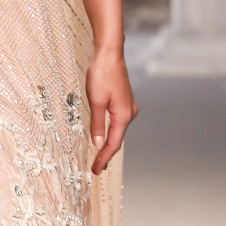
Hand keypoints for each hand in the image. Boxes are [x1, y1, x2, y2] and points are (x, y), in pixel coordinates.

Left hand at [87, 47, 135, 175]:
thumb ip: (97, 124)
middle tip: (96, 168)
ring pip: (118, 131)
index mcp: (123, 116)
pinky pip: (118, 122)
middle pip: (117, 139)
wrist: (110, 55)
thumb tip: (97, 144)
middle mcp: (130, 114)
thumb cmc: (102, 75)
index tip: (96, 170)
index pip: (113, 144)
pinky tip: (105, 135)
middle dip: (106, 154)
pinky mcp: (126, 102)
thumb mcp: (95, 101)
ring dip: (109, 143)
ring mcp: (129, 108)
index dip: (103, 158)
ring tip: (99, 156)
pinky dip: (111, 132)